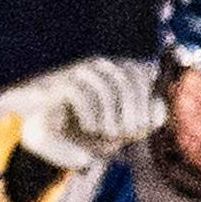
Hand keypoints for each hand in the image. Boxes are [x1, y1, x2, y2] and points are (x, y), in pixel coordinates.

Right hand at [16, 56, 157, 169]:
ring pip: (108, 84)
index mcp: (116, 73)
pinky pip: (81, 93)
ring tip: (108, 134)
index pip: (143, 71)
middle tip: (128, 134)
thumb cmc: (82, 132)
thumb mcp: (117, 134)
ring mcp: (78, 72)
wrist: (40, 132)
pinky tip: (90, 128)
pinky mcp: (58, 84)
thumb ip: (144, 122)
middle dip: (134, 109)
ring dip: (113, 115)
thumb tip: (159, 111)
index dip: (147, 100)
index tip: (142, 128)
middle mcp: (99, 67)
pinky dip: (90, 114)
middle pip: (130, 76)